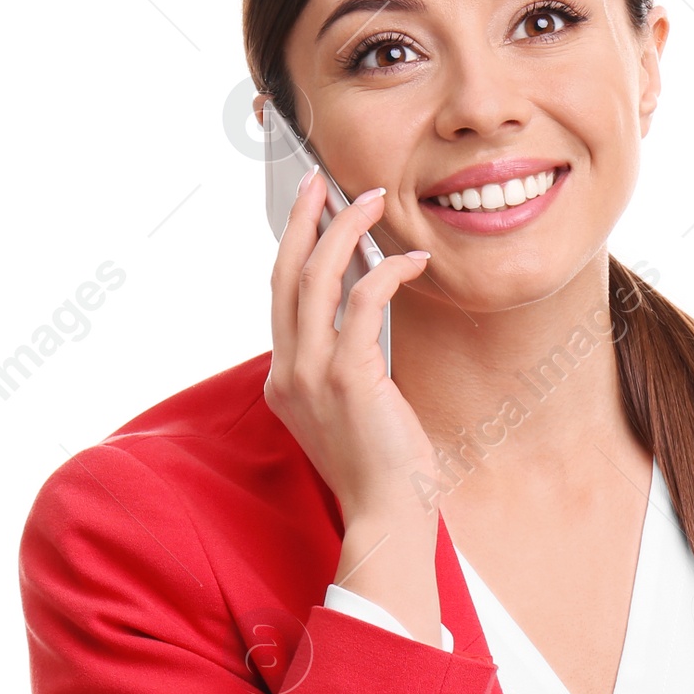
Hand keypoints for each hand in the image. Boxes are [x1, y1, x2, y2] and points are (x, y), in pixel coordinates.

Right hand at [264, 170, 435, 526]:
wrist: (387, 514)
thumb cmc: (380, 464)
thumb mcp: (348, 408)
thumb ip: (343, 364)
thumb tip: (364, 310)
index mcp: (283, 378)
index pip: (281, 295)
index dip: (295, 245)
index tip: (312, 207)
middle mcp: (287, 371)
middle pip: (286, 274)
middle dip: (304, 218)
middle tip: (321, 179)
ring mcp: (312, 375)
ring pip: (317, 279)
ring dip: (344, 230)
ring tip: (371, 200)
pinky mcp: (348, 379)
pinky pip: (363, 303)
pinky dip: (387, 273)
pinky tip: (412, 261)